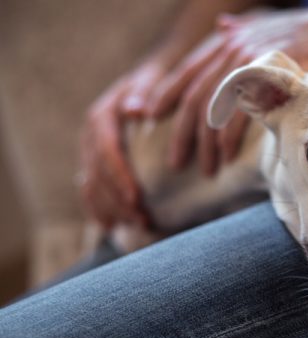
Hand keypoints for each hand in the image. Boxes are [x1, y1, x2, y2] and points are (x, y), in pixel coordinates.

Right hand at [80, 62, 168, 228]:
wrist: (148, 83)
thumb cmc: (157, 83)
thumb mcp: (153, 80)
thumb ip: (145, 93)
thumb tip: (136, 109)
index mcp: (102, 116)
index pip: (107, 151)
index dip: (120, 176)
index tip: (137, 198)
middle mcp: (91, 135)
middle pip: (98, 174)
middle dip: (119, 200)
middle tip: (143, 220)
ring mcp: (90, 151)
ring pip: (93, 186)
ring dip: (113, 209)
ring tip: (140, 226)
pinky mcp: (95, 163)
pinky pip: (90, 190)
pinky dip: (99, 209)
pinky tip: (112, 227)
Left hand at [146, 4, 307, 175]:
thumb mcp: (267, 28)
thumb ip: (240, 32)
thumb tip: (221, 27)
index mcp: (227, 41)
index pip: (186, 71)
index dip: (163, 94)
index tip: (144, 116)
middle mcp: (232, 48)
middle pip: (194, 97)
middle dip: (181, 133)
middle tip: (174, 162)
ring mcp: (250, 61)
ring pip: (214, 110)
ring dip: (207, 145)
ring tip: (206, 170)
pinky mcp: (269, 77)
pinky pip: (241, 114)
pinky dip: (230, 139)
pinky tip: (227, 157)